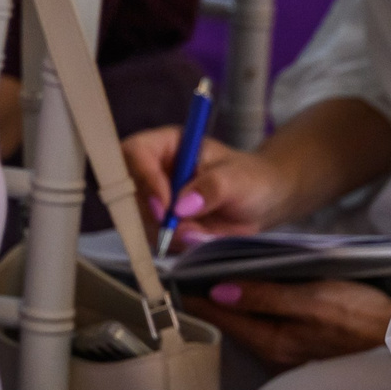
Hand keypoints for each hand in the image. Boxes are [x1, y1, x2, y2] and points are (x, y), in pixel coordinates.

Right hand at [122, 127, 290, 245]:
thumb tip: (181, 207)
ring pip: (139, 220)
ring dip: (168, 234)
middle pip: (127, 191)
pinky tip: (200, 236)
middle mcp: (154, 170)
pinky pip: (154, 239)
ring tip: (203, 231)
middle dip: (153, 216)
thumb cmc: (252, 179)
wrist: (263, 203)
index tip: (164, 206)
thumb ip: (212, 188)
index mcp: (168, 145)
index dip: (144, 178)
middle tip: (183, 228)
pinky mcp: (160, 224)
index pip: (135, 152)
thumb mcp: (238, 180)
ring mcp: (154, 198)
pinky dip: (176, 244)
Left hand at [186, 278, 390, 370]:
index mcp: (275, 340)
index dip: (198, 298)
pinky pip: (263, 329)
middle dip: (207, 303)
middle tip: (184, 278)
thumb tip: (222, 291)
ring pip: (245, 328)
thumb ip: (266, 296)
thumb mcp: (313, 298)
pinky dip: (248, 313)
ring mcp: (287, 352)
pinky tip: (246, 299)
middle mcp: (275, 352)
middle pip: (230, 324)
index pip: (223, 317)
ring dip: (227, 308)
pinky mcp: (299, 347)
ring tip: (207, 284)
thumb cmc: (359, 313)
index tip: (176, 280)